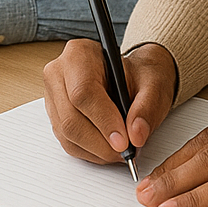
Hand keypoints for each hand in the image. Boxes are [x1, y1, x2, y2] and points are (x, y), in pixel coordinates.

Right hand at [44, 40, 176, 163]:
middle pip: (71, 118)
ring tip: (120, 150)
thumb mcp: (154, 84)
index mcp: (80, 54)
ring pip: (67, 134)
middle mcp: (59, 74)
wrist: (133, 78)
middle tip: (125, 151)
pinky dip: (90, 152)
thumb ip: (147, 108)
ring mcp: (54, 97)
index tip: (123, 140)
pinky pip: (67, 142)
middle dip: (100, 142)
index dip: (103, 120)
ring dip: (96, 150)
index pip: (83, 92)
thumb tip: (136, 134)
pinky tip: (107, 148)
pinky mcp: (56, 116)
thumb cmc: (139, 76)